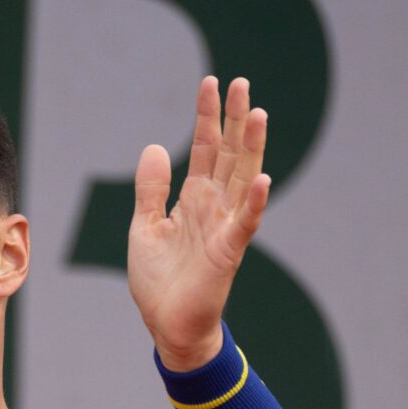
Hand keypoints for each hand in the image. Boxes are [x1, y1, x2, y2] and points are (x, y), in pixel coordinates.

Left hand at [128, 76, 269, 370]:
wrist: (167, 325)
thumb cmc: (159, 280)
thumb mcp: (144, 227)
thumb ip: (151, 189)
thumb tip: (153, 147)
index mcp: (193, 200)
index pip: (203, 149)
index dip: (206, 117)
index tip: (212, 83)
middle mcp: (214, 207)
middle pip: (228, 155)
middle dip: (233, 120)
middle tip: (241, 83)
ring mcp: (224, 228)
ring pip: (242, 179)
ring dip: (251, 148)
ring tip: (257, 114)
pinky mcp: (228, 253)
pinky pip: (245, 224)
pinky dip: (255, 202)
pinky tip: (263, 178)